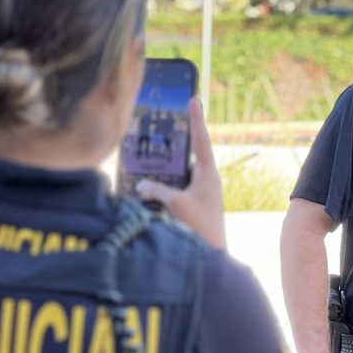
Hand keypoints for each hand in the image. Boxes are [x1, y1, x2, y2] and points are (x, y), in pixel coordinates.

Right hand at [136, 97, 225, 248]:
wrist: (211, 255)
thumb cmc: (199, 227)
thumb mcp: (175, 204)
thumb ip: (156, 190)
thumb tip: (141, 184)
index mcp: (207, 174)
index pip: (200, 139)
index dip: (196, 118)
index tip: (193, 98)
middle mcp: (204, 180)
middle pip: (185, 153)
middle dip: (171, 142)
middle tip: (157, 125)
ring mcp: (197, 192)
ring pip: (176, 172)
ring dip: (161, 167)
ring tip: (141, 154)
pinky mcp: (189, 205)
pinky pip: (172, 188)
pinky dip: (159, 185)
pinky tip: (141, 186)